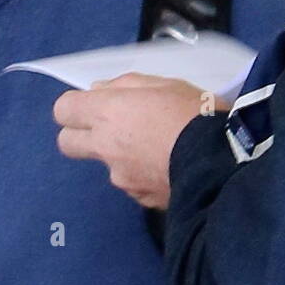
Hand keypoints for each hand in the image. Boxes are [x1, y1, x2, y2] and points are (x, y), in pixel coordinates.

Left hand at [53, 74, 224, 209]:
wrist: (222, 164)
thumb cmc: (196, 114)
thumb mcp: (167, 85)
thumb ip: (126, 86)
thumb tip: (99, 91)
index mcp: (107, 113)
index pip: (62, 110)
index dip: (75, 107)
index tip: (95, 105)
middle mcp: (105, 147)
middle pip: (68, 144)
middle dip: (80, 135)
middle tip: (112, 128)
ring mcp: (120, 177)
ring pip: (107, 165)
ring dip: (123, 156)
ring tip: (160, 148)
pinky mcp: (140, 199)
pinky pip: (134, 183)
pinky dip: (145, 175)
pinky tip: (171, 168)